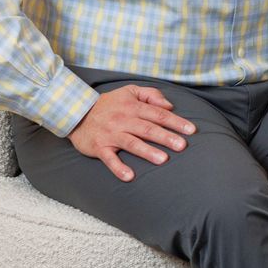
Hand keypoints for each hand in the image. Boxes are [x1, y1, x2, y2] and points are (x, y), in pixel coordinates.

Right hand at [68, 85, 195, 182]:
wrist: (76, 112)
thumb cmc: (109, 103)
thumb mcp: (129, 91)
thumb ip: (151, 95)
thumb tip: (169, 106)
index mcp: (133, 107)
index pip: (158, 114)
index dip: (176, 121)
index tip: (191, 130)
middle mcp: (123, 120)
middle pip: (148, 129)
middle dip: (166, 137)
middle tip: (182, 146)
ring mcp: (111, 134)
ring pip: (132, 143)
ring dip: (147, 151)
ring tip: (163, 159)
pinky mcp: (99, 147)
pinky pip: (109, 159)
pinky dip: (118, 168)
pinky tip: (129, 176)